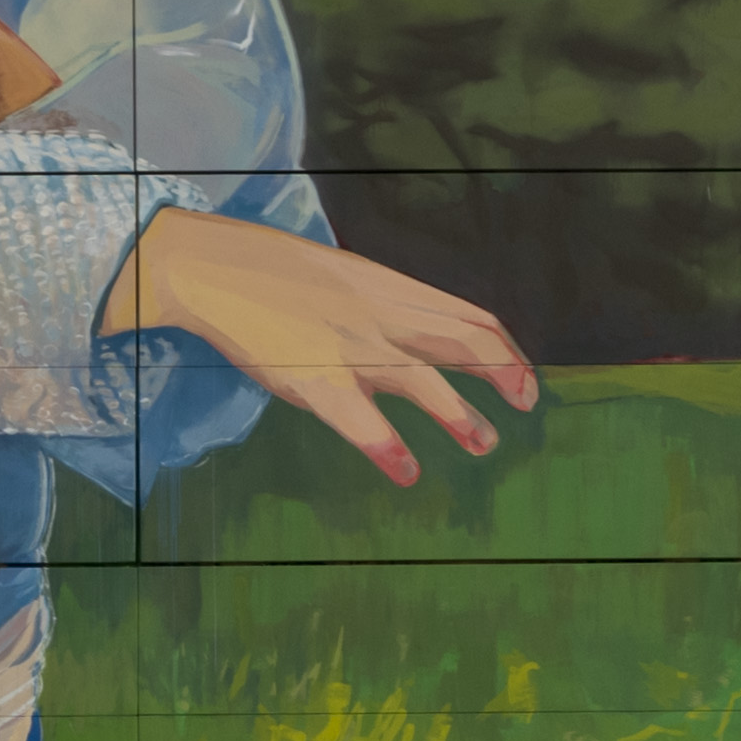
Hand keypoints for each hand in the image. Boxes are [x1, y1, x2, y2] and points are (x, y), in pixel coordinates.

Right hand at [100, 209, 540, 483]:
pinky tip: (406, 471)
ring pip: (423, 382)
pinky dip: (387, 448)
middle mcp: (382, 317)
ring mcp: (350, 348)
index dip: (505, 350)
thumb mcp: (347, 281)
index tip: (524, 379)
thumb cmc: (280, 279)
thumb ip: (386, 310)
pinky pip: (360, 419)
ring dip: (459, 416)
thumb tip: (423, 341)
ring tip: (484, 444)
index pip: (469, 318)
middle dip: (503, 373)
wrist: (216, 268)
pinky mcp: (314, 379)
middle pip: (463, 342)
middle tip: (524, 405)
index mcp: (391, 291)